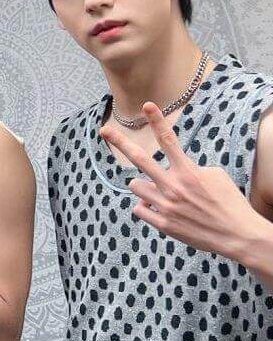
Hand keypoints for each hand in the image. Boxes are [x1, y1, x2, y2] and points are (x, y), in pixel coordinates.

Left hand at [100, 103, 269, 259]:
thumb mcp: (215, 176)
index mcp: (188, 171)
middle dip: (120, 142)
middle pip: (140, 158)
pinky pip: (139, 209)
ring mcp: (165, 205)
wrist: (237, 235)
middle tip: (104, 130)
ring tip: (163, 193)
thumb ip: (188, 169)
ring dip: (144, 186)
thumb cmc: (228, 202)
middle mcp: (173, 185)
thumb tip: (168, 172)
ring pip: (136, 185)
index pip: (169, 140)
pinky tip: (162, 211)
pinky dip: (147, 207)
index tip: (146, 105)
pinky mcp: (162, 223)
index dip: (157, 120)